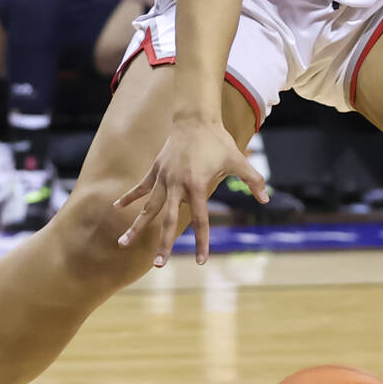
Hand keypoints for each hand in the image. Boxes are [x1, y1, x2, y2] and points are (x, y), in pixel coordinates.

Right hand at [114, 117, 267, 264]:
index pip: (200, 220)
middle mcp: (177, 185)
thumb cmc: (218, 140)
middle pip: (168, 220)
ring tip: (122, 244)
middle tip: (159, 265)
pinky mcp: (155, 169)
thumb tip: (266, 199)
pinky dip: (129, 197)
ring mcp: (163, 177)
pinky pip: (140, 187)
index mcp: (197, 186)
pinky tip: (116, 207)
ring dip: (136, 226)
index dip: (201, 242)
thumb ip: (252, 180)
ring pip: (148, 207)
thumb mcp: (238, 160)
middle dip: (164, 243)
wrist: (195, 118)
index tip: (201, 261)